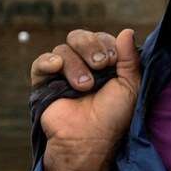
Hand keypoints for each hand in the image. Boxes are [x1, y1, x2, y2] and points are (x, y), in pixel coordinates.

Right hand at [31, 28, 140, 168]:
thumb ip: (129, 58)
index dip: (105, 43)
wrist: (89, 140)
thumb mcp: (129, 86)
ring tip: (85, 86)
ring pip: (62, 49)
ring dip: (75, 64)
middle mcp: (81, 65)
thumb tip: (127, 30)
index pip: (100, 38)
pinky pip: (40, 63)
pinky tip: (56, 67)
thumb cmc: (112, 117)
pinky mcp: (44, 84)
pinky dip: (47, 61)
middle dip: (90, 46)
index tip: (112, 60)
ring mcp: (61, 74)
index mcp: (103, 65)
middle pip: (79, 37)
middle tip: (100, 65)